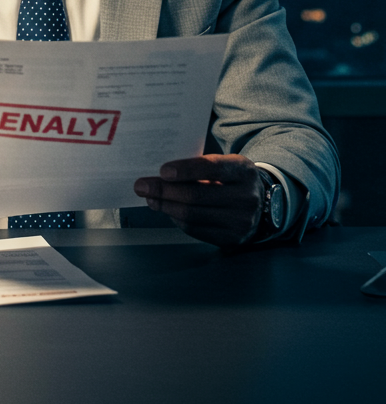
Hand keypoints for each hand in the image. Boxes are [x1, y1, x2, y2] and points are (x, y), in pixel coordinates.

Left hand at [134, 154, 263, 246]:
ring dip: (165, 206)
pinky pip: (195, 230)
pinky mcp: (231, 239)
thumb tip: (162, 173)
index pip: (212, 168)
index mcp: (243, 170)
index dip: (185, 170)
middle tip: (141, 186)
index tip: (162, 171)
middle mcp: (246, 197)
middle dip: (164, 191)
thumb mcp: (226, 164)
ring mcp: (240, 222)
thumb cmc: (233, 179)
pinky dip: (176, 219)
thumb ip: (200, 165)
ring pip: (192, 215)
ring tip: (150, 198)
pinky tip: (167, 209)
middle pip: (196, 195)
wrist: (261, 204)